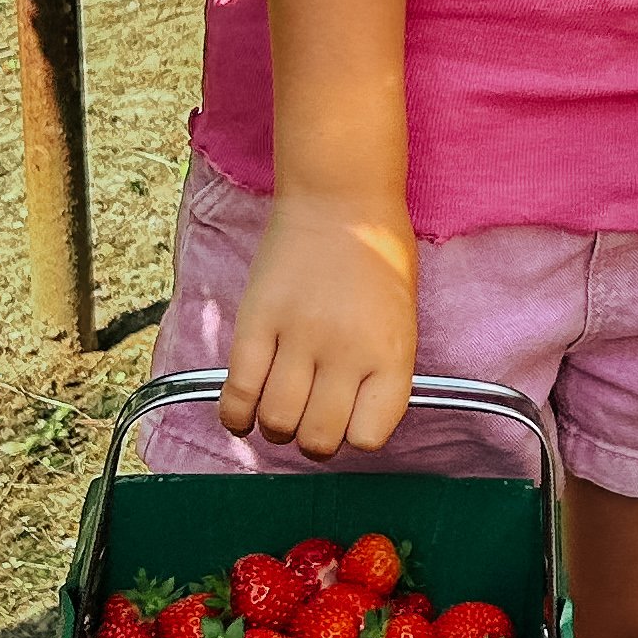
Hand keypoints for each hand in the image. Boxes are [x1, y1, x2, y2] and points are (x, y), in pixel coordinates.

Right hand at [219, 194, 416, 458]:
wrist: (341, 199)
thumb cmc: (379, 258)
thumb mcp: (401, 322)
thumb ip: (379, 374)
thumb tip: (348, 423)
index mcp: (391, 356)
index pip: (369, 436)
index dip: (354, 434)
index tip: (348, 420)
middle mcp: (347, 353)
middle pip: (317, 438)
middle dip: (311, 438)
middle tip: (308, 418)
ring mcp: (299, 338)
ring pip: (276, 422)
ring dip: (274, 427)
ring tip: (278, 408)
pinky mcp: (256, 323)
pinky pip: (239, 392)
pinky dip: (236, 415)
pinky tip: (241, 413)